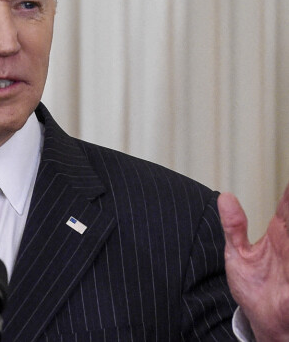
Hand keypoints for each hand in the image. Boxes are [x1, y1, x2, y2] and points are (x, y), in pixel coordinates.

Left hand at [218, 183, 288, 341]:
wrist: (263, 325)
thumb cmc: (255, 289)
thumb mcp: (238, 254)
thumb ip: (234, 226)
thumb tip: (224, 197)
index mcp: (281, 237)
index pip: (288, 208)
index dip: (288, 194)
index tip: (287, 181)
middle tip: (286, 208)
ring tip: (285, 228)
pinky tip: (286, 260)